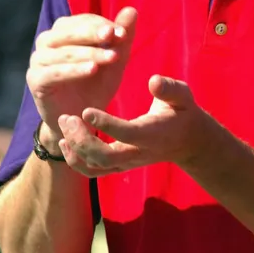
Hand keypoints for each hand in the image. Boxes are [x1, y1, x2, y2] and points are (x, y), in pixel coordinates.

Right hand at [27, 8, 136, 142]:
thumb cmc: (97, 84)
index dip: (103, 24)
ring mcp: (38, 61)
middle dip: (93, 32)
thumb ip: (123, 37)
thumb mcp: (115, 60)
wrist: (82, 117)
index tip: (123, 32)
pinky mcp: (36, 80)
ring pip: (62, 52)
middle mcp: (48, 42)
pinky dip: (74, 70)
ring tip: (111, 57)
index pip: (83, 20)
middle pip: (68, 31)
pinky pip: (54, 72)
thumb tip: (132, 10)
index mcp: (65, 31)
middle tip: (114, 35)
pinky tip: (92, 69)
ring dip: (89, 52)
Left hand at [56, 75, 207, 176]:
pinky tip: (65, 143)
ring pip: (95, 166)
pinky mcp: (120, 166)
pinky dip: (75, 161)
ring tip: (64, 125)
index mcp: (153, 134)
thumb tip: (153, 81)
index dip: (106, 124)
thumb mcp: (183, 96)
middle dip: (82, 140)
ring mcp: (128, 162)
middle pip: (105, 157)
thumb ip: (169, 89)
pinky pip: (93, 171)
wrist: (189, 141)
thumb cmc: (183, 112)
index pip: (127, 133)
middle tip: (68, 118)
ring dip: (75, 149)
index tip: (86, 110)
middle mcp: (139, 153)